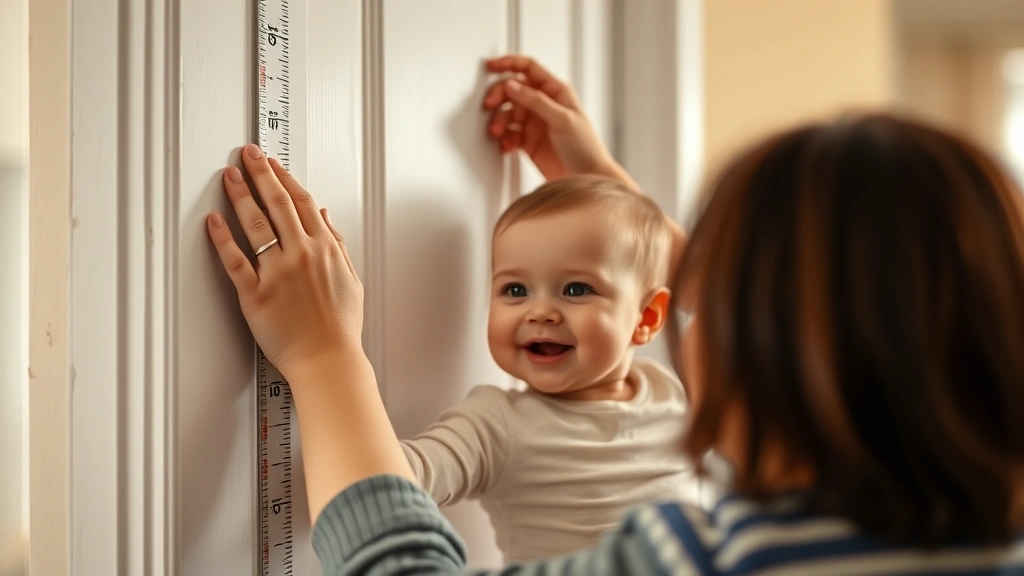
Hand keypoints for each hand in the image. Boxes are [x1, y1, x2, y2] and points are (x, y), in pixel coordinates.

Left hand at [207, 144, 363, 379]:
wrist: (328, 361)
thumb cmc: (340, 328)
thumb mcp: (351, 279)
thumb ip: (338, 244)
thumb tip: (325, 217)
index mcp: (325, 249)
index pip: (302, 202)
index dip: (284, 177)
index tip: (272, 163)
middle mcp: (301, 255)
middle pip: (277, 204)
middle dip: (260, 173)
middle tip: (247, 155)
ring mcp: (277, 274)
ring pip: (255, 225)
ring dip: (240, 195)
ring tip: (229, 177)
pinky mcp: (255, 295)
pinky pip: (235, 260)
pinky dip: (222, 238)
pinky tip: (214, 221)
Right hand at [483, 55, 636, 187]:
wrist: (587, 179)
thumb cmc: (586, 148)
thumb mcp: (562, 119)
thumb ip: (536, 101)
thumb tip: (513, 85)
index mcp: (555, 91)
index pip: (528, 69)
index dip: (508, 63)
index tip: (491, 66)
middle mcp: (543, 104)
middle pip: (512, 90)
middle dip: (499, 96)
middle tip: (490, 106)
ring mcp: (534, 123)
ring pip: (507, 113)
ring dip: (499, 121)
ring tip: (498, 133)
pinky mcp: (527, 142)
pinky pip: (508, 134)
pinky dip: (503, 139)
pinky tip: (505, 145)